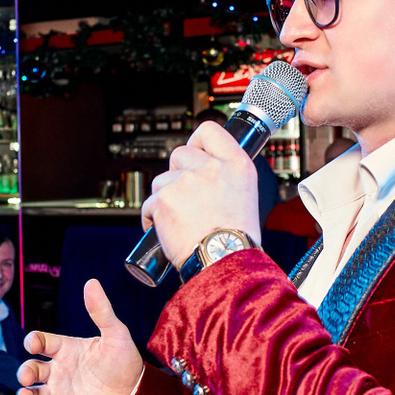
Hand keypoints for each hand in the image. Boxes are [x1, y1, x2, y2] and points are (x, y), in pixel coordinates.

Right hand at [18, 279, 143, 394]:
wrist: (136, 392)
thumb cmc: (124, 360)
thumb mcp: (116, 333)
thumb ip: (102, 311)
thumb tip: (92, 283)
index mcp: (65, 348)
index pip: (41, 342)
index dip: (33, 341)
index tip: (33, 344)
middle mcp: (57, 370)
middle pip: (30, 369)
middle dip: (24, 372)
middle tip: (28, 376)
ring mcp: (60, 392)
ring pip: (32, 394)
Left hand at [139, 121, 260, 269]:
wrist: (224, 262)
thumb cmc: (236, 239)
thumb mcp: (245, 196)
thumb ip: (225, 176)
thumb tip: (204, 168)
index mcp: (236, 165)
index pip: (209, 131)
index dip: (197, 141)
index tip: (194, 153)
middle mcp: (211, 168)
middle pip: (179, 154)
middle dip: (177, 174)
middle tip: (186, 198)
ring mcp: (185, 182)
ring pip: (162, 180)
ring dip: (165, 198)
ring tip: (181, 222)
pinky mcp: (163, 199)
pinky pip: (149, 203)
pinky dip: (154, 218)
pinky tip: (168, 231)